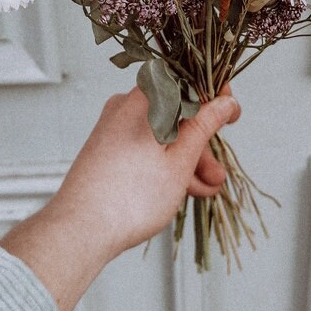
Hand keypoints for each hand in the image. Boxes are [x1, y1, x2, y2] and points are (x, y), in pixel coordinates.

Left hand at [0, 86, 239, 310]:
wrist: (79, 229)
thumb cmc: (130, 196)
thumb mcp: (180, 160)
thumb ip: (205, 126)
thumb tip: (224, 102)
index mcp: (144, 98)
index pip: (187, 81)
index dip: (213, 96)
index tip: (231, 113)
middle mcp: (126, 105)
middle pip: (176, 114)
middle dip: (202, 144)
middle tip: (217, 173)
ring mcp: (114, 126)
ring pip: (162, 134)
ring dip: (186, 159)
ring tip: (203, 190)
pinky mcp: (107, 146)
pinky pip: (145, 146)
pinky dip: (164, 163)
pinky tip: (181, 190)